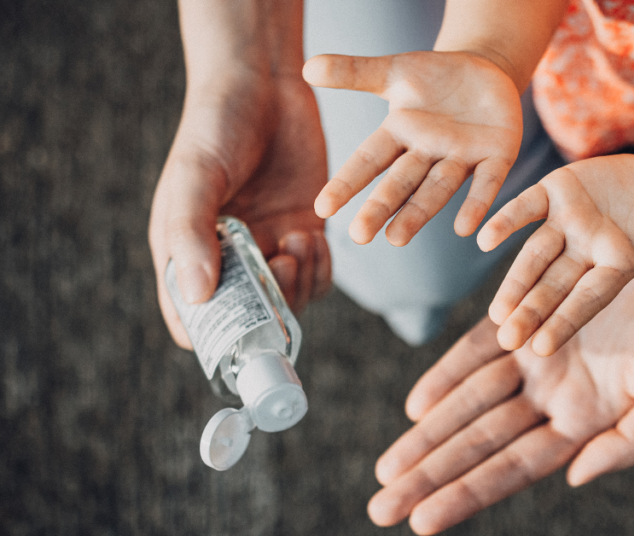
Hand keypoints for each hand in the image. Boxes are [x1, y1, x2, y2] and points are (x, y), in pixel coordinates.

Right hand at [149, 70, 329, 348]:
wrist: (264, 85)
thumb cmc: (215, 125)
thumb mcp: (196, 176)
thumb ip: (193, 234)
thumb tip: (196, 297)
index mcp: (185, 252)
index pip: (192, 319)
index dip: (213, 337)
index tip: (241, 328)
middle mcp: (226, 258)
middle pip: (248, 319)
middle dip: (270, 308)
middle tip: (283, 267)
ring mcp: (267, 247)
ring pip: (289, 301)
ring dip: (301, 285)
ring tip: (298, 241)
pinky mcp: (303, 231)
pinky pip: (316, 275)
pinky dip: (321, 268)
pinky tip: (313, 236)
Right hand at [302, 51, 522, 245]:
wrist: (486, 72)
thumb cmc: (435, 78)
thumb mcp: (395, 72)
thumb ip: (354, 72)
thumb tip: (307, 67)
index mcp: (400, 134)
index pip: (369, 160)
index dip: (347, 182)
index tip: (323, 208)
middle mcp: (427, 153)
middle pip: (400, 183)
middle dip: (381, 207)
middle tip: (360, 236)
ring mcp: (462, 157)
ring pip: (437, 189)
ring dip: (419, 214)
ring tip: (397, 238)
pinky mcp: (497, 156)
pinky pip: (486, 183)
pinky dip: (476, 204)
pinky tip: (466, 229)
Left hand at [367, 273, 633, 533]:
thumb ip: (627, 444)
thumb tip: (574, 477)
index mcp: (583, 424)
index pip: (514, 468)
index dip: (468, 492)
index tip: (423, 520)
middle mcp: (550, 397)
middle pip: (479, 443)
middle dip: (431, 474)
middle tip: (382, 505)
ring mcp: (534, 357)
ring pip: (469, 403)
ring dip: (428, 433)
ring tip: (388, 468)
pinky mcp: (526, 316)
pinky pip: (477, 349)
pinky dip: (447, 374)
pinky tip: (417, 405)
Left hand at [477, 154, 633, 355]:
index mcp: (613, 270)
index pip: (586, 300)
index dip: (565, 321)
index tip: (540, 347)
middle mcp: (583, 253)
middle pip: (553, 286)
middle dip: (530, 311)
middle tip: (505, 339)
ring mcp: (566, 223)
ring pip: (534, 255)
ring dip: (515, 281)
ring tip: (495, 311)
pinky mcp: (555, 192)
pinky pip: (526, 208)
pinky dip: (506, 220)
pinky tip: (482, 238)